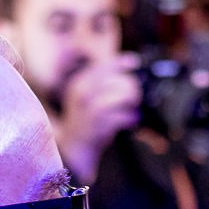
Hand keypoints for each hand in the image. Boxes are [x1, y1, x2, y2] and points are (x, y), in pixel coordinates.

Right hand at [56, 53, 141, 181]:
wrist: (73, 147)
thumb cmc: (85, 121)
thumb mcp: (87, 97)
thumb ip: (102, 84)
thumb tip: (125, 71)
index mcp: (80, 83)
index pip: (104, 65)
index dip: (121, 62)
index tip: (135, 61)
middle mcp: (83, 93)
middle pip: (117, 80)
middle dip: (131, 87)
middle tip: (136, 96)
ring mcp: (90, 109)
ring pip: (121, 96)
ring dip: (132, 101)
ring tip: (134, 108)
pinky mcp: (99, 125)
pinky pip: (122, 117)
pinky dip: (130, 118)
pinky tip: (131, 120)